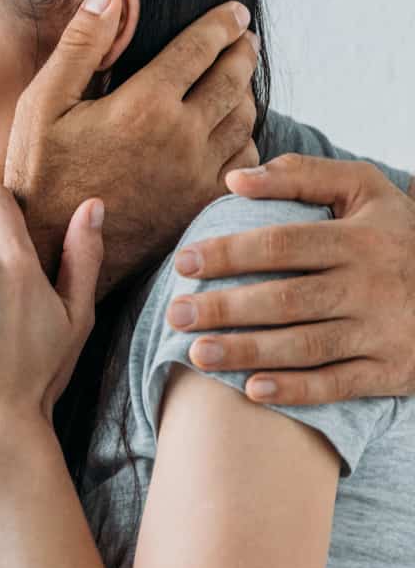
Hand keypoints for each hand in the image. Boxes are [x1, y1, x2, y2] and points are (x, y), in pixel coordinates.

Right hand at [4, 0, 258, 292]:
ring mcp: (198, 174)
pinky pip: (246, 164)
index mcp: (145, 104)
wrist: (52, 248)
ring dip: (247, 92)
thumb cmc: (40, 173)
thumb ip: (80, 44)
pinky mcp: (202, 205)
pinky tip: (232, 133)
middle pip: (234, 79)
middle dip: (243, 52)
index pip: (202, 47)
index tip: (235, 11)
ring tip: (240, 80)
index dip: (223, 23)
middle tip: (245, 39)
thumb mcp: (43, 104)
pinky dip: (246, 140)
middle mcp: (182, 137)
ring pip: (245, 119)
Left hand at [164, 154, 414, 403]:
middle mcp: (370, 285)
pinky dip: (296, 390)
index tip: (183, 263)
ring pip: (305, 345)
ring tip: (196, 354)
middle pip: (285, 299)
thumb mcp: (365, 191)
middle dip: (225, 308)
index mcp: (358, 239)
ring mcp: (382, 331)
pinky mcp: (392, 370)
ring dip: (248, 352)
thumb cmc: (396, 235)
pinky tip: (253, 390)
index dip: (229, 253)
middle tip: (175, 314)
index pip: (281, 245)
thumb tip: (234, 178)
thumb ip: (301, 177)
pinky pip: (339, 384)